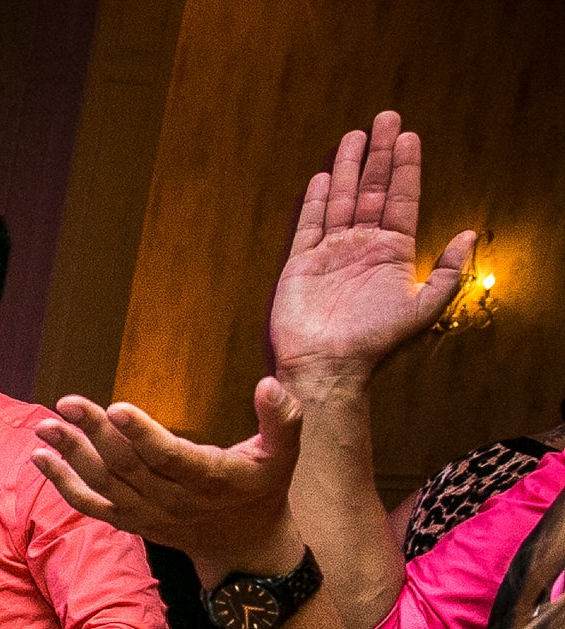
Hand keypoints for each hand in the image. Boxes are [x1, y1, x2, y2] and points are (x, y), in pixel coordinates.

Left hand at [33, 378, 303, 573]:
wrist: (242, 544)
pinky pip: (91, 506)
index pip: (170, 457)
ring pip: (103, 484)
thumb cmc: (262, 489)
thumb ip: (282, 420)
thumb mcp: (285, 454)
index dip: (142, 434)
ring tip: (46, 425)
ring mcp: (146, 513)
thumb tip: (268, 384)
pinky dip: (64, 484)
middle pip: (126, 466)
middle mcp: (172, 499)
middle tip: (68, 402)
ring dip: (71, 455)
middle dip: (94, 434)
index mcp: (209, 478)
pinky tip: (42, 458)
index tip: (117, 407)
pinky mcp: (129, 521)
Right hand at [269, 111, 478, 395]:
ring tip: (355, 135)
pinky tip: (324, 177)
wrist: (328, 368)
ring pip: (341, 200)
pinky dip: (316, 201)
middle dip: (379, 154)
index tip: (410, 136)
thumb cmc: (376, 343)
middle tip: (386, 118)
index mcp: (392, 253)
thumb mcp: (424, 308)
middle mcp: (362, 247)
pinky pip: (308, 225)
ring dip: (348, 167)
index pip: (401, 199)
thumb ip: (447, 271)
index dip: (405, 168)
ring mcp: (330, 253)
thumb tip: (470, 232)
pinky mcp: (300, 265)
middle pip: (371, 190)